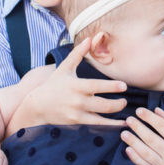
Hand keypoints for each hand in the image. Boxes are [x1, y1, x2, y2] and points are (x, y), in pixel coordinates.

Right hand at [7, 38, 127, 133]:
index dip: (112, 87)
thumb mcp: (65, 68)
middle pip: (103, 104)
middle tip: (126, 100)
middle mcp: (78, 101)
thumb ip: (78, 54)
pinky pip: (97, 125)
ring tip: (125, 109)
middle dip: (118, 104)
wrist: (37, 106)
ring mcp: (78, 113)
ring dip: (116, 114)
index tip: (124, 86)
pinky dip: (110, 126)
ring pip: (101, 117)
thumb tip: (88, 38)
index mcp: (76, 86)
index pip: (97, 86)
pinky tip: (120, 124)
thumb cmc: (54, 85)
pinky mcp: (77, 122)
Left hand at [120, 107, 163, 164]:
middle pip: (150, 138)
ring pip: (145, 152)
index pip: (161, 126)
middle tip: (128, 119)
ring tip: (124, 133)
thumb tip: (156, 110)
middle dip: (137, 127)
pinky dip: (135, 158)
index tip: (139, 110)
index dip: (148, 117)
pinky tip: (128, 150)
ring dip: (133, 142)